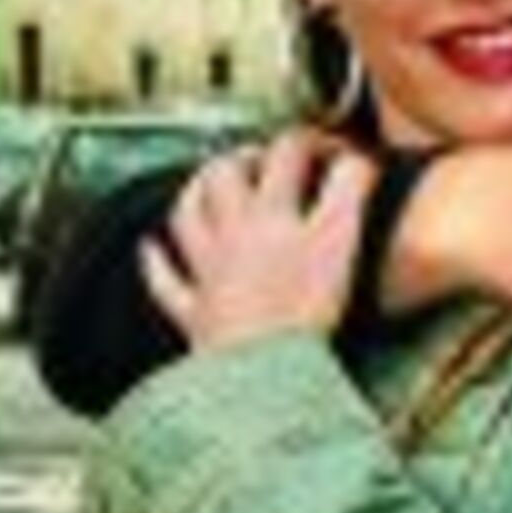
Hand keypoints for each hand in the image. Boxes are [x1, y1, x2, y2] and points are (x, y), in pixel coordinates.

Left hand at [141, 129, 377, 349]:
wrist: (263, 371)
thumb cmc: (302, 311)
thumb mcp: (341, 242)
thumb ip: (352, 194)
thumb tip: (361, 162)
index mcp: (273, 213)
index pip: (289, 154)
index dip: (314, 141)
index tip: (335, 148)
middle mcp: (234, 234)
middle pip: (227, 174)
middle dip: (244, 156)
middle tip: (261, 157)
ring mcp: (210, 272)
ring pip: (189, 215)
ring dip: (195, 191)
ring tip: (206, 182)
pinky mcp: (197, 313)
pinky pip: (167, 282)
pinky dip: (157, 263)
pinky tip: (150, 249)